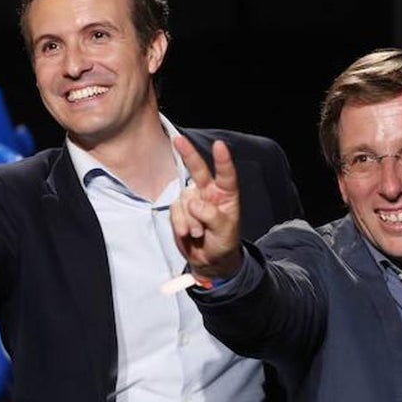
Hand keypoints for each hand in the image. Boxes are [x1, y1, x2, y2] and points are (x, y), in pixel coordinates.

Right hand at [169, 137, 244, 279]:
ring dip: (190, 219)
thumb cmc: (224, 243)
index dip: (222, 160)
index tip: (219, 145)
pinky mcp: (179, 211)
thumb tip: (194, 203)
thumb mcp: (225, 232)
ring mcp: (192, 200)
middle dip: (188, 154)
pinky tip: (186, 234)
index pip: (225, 175)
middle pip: (198, 171)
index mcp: (226, 194)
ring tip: (198, 233)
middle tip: (178, 140)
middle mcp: (208, 193)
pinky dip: (180, 223)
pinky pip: (175, 211)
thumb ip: (212, 216)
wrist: (209, 261)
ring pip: (184, 199)